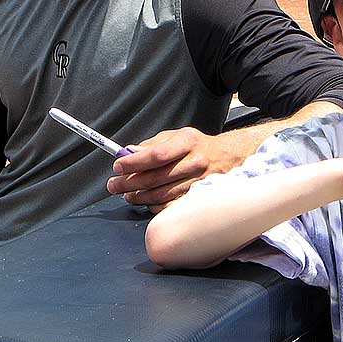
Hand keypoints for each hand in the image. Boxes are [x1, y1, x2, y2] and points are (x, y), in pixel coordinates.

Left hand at [107, 127, 247, 210]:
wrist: (229, 156)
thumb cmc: (199, 146)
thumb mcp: (178, 135)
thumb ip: (153, 143)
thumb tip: (129, 152)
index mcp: (187, 142)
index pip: (155, 154)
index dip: (133, 162)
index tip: (118, 166)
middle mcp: (195, 161)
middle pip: (155, 177)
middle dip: (129, 182)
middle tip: (114, 184)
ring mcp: (199, 181)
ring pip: (161, 194)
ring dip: (139, 196)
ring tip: (127, 194)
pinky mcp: (199, 197)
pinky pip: (171, 206)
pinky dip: (154, 206)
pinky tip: (145, 201)